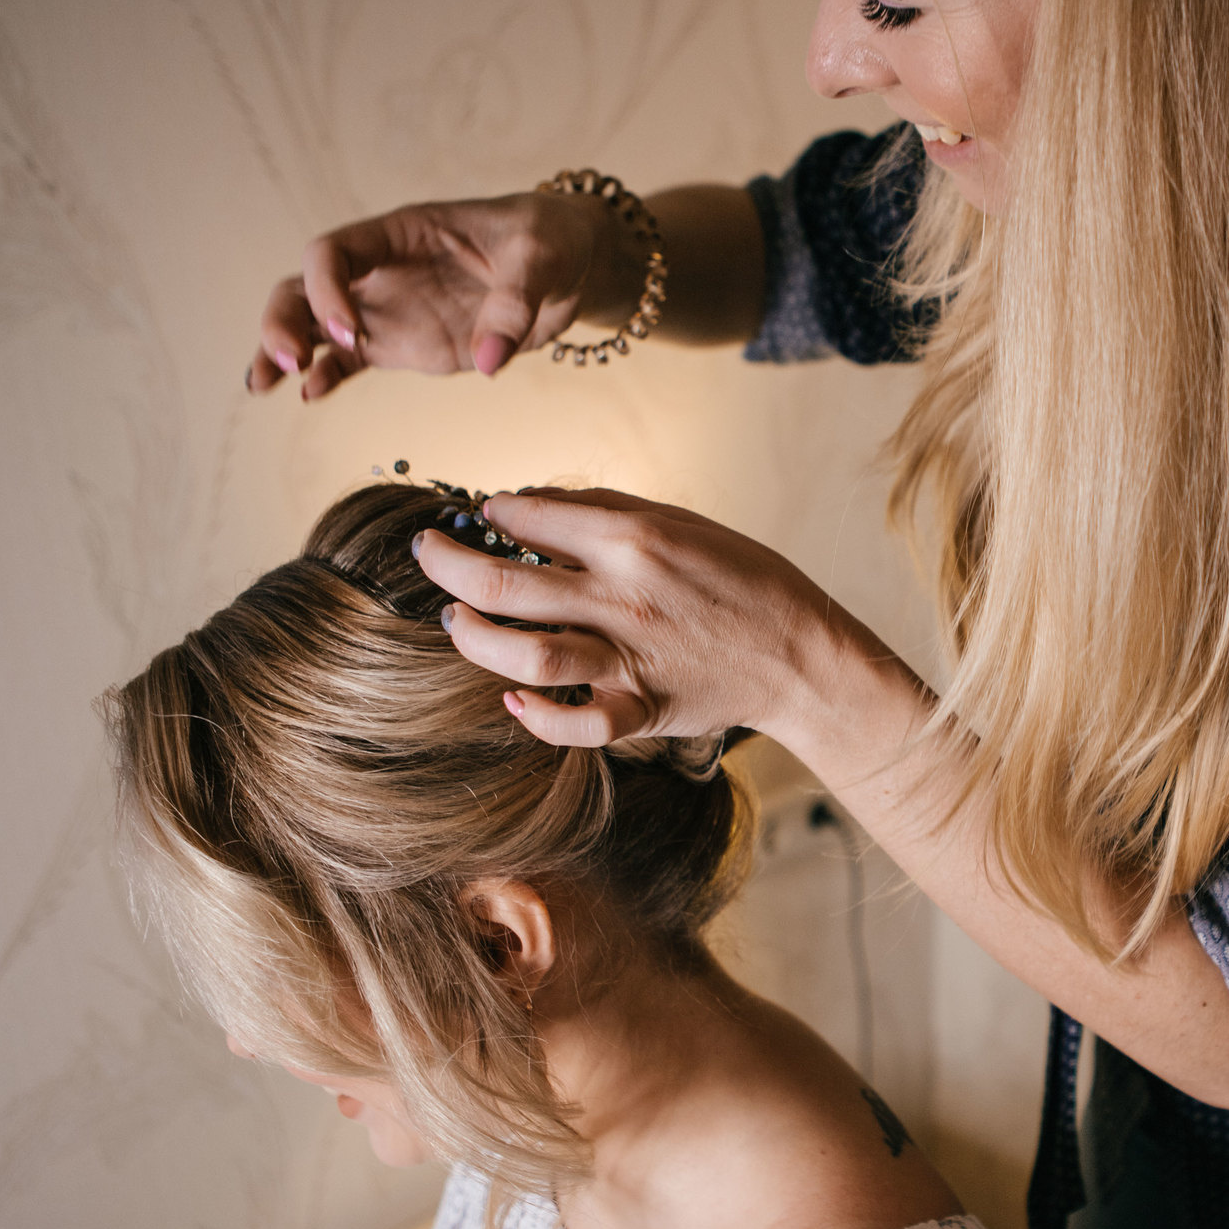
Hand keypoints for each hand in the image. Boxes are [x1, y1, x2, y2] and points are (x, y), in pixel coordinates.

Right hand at [246, 193, 635, 399]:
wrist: (573, 267)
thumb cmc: (552, 242)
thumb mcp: (543, 258)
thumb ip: (515, 302)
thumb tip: (489, 361)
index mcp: (402, 233)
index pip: (335, 251)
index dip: (327, 289)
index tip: (351, 332)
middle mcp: (383, 271)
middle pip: (305, 287)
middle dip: (284, 320)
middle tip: (285, 361)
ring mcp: (389, 309)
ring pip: (316, 327)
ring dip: (284, 351)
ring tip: (261, 385)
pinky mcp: (405, 345)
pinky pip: (351, 359)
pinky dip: (326, 375)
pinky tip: (309, 394)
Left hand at [414, 487, 865, 745]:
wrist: (801, 653)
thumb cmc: (744, 579)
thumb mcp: (682, 522)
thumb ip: (605, 510)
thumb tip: (530, 503)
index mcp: (634, 539)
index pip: (528, 517)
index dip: (492, 512)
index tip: (484, 515)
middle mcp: (622, 598)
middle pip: (500, 584)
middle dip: (445, 565)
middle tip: (426, 554)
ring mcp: (628, 659)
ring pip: (521, 656)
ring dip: (472, 637)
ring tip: (457, 620)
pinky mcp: (640, 709)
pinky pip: (574, 724)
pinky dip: (535, 716)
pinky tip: (513, 697)